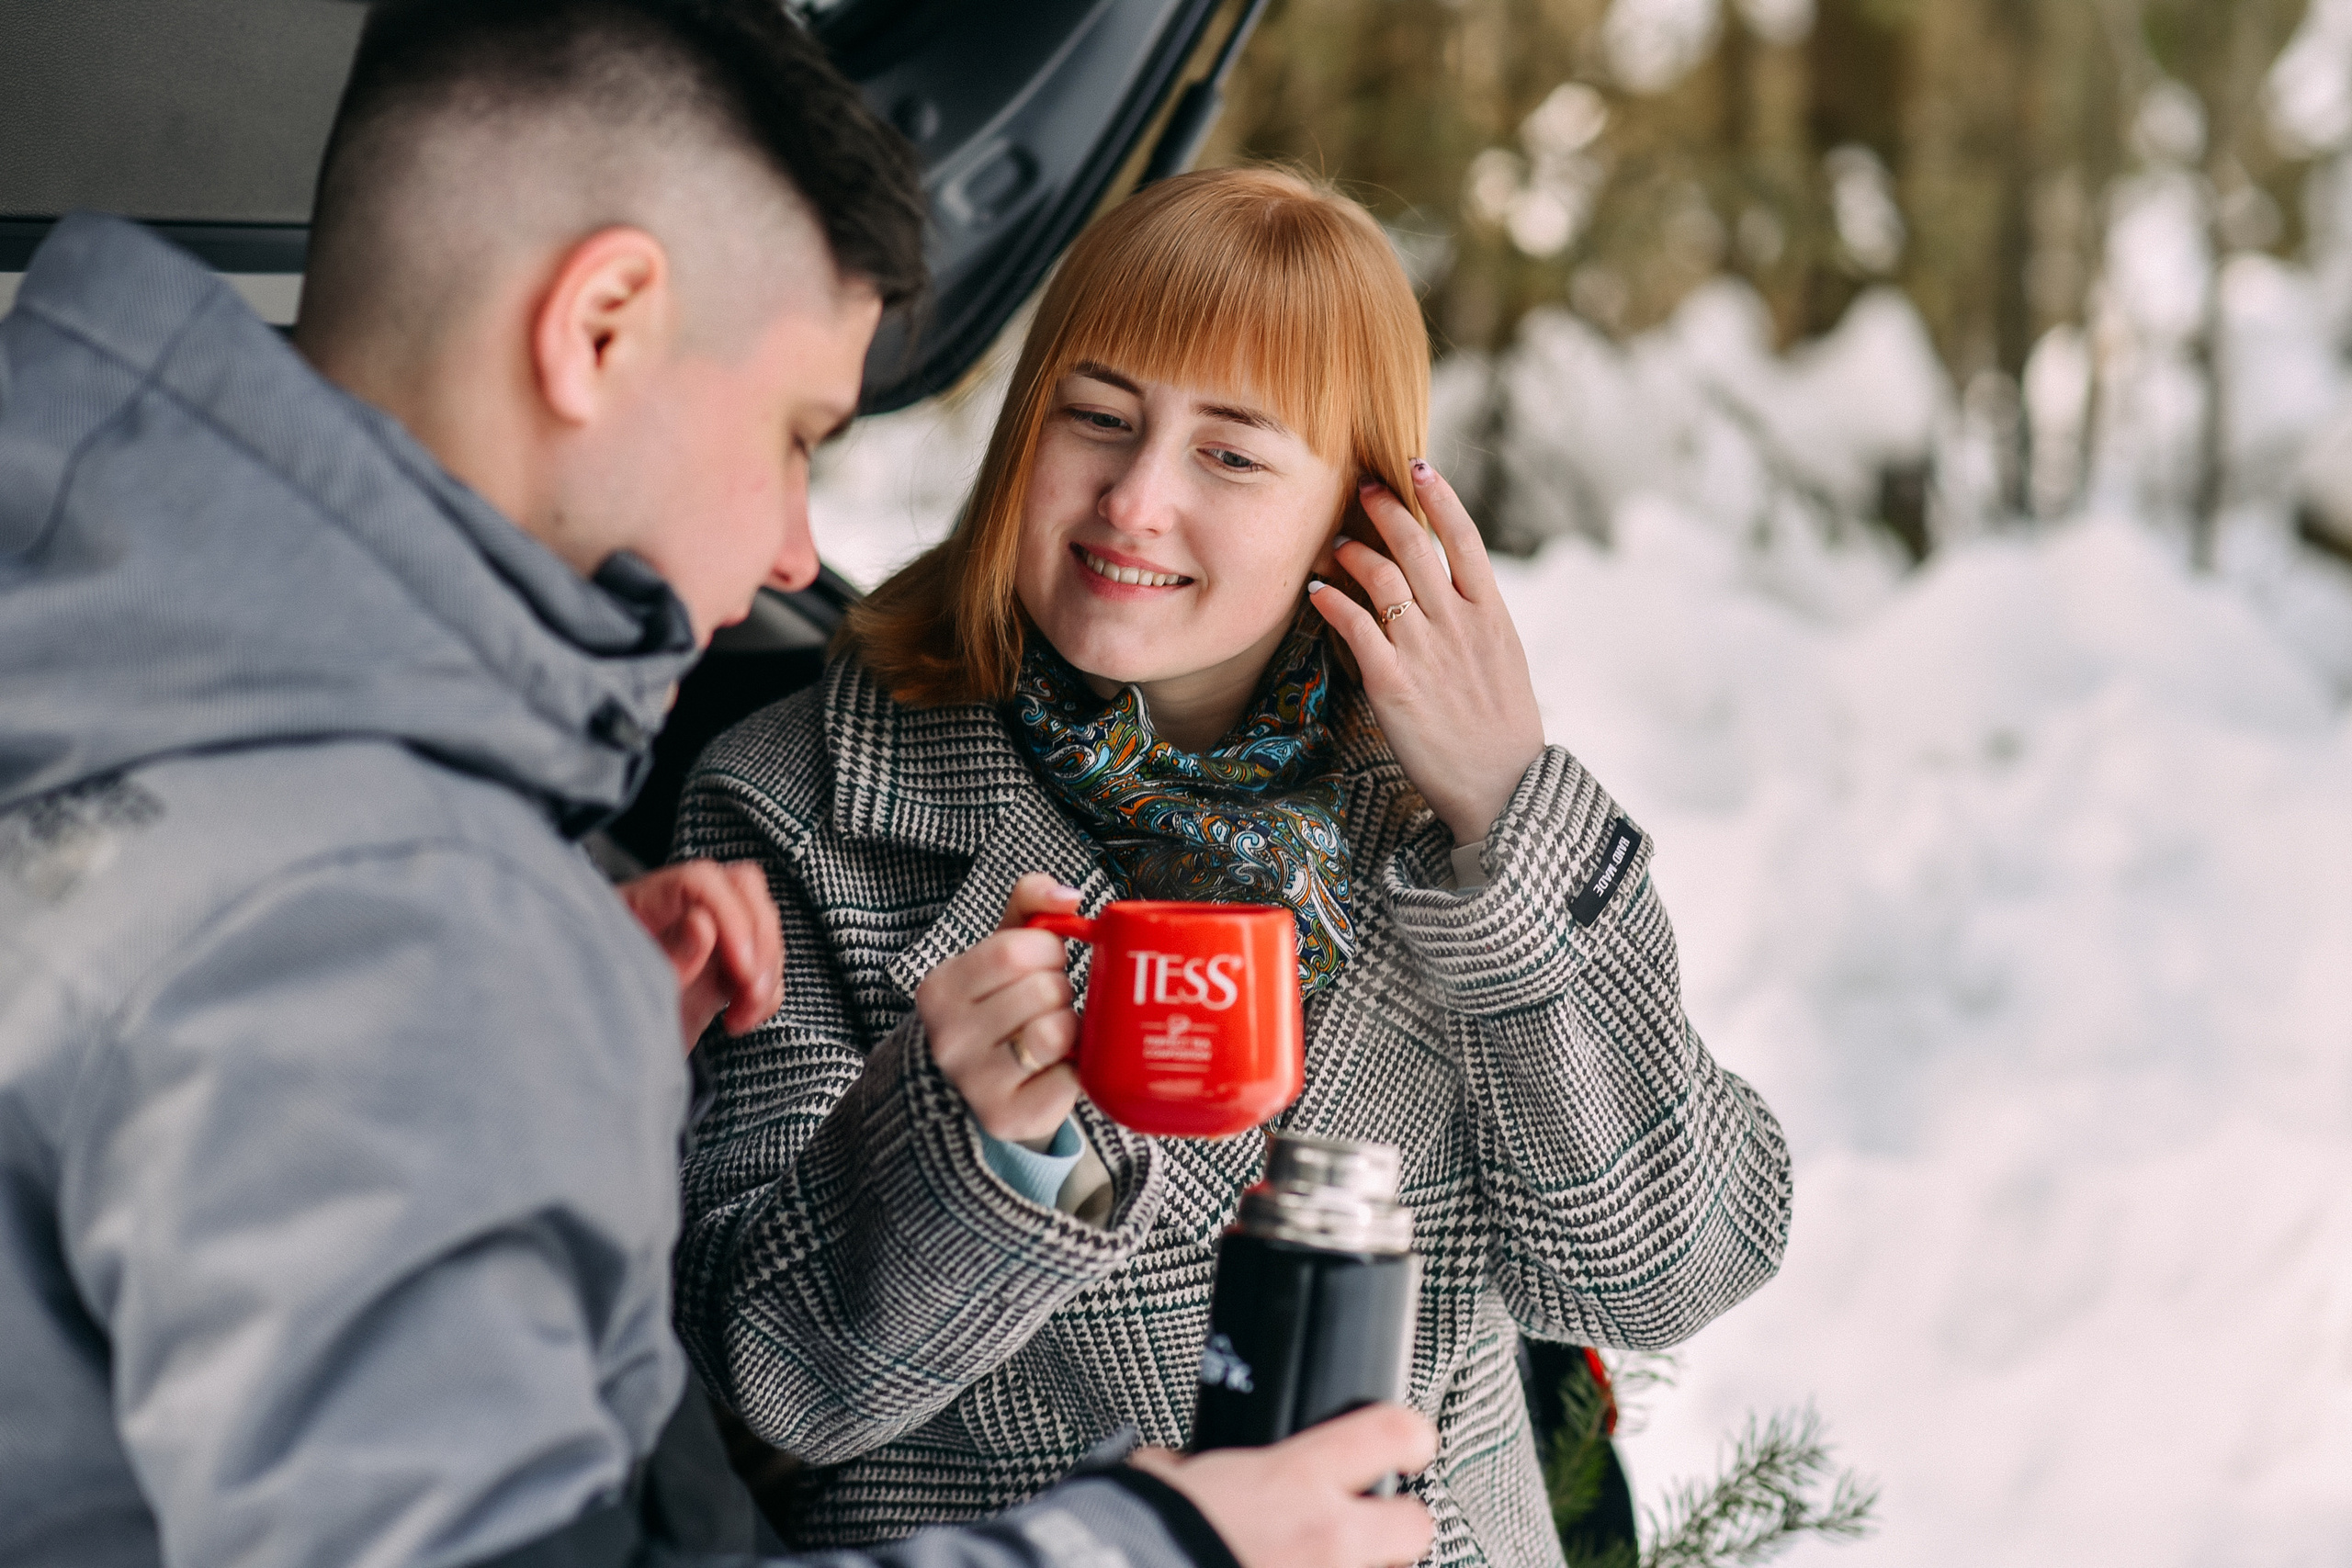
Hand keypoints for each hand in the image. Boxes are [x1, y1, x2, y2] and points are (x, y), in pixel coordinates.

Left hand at [616, 860, 782, 1051]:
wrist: (597, 1065)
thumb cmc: (598, 1025)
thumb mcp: (626, 994)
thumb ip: (665, 958)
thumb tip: (702, 923)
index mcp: (639, 906)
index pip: (699, 882)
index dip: (731, 917)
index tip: (743, 969)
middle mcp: (674, 913)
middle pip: (741, 888)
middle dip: (760, 941)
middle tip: (751, 990)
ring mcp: (700, 938)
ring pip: (761, 921)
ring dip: (767, 970)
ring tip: (743, 1015)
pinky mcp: (719, 969)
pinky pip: (763, 961)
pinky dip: (767, 991)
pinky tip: (741, 1019)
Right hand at [916, 874, 1084, 1142]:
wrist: (974, 1089)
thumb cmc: (997, 1007)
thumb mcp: (1001, 950)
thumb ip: (1030, 904)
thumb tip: (1069, 896)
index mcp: (940, 988)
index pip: (1016, 949)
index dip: (1047, 952)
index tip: (1042, 965)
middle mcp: (947, 1036)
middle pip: (1043, 990)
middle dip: (1060, 992)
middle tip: (1045, 1007)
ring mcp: (973, 1081)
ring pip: (1056, 1032)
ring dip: (1070, 1029)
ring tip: (1051, 1036)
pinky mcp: (1006, 1116)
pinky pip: (1070, 1078)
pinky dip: (1076, 1070)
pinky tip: (1053, 1070)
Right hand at [1128, 1404, 1436, 1567]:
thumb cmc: (1144, 1535)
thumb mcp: (1168, 1477)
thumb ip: (1194, 1467)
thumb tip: (1187, 1467)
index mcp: (1295, 1479)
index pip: (1391, 1433)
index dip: (1410, 1434)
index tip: (1410, 1441)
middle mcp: (1325, 1539)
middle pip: (1414, 1525)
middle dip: (1398, 1525)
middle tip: (1369, 1525)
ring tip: (1313, 1562)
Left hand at [1307, 460, 1546, 845]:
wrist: (1502, 785)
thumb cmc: (1502, 726)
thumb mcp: (1504, 660)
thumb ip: (1477, 619)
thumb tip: (1454, 587)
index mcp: (1490, 614)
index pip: (1464, 537)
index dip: (1439, 496)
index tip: (1416, 465)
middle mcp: (1458, 623)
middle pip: (1415, 547)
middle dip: (1384, 509)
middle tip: (1360, 488)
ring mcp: (1425, 651)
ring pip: (1382, 579)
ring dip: (1352, 554)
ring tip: (1334, 545)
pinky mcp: (1393, 683)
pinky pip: (1356, 627)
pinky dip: (1332, 602)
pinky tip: (1317, 593)